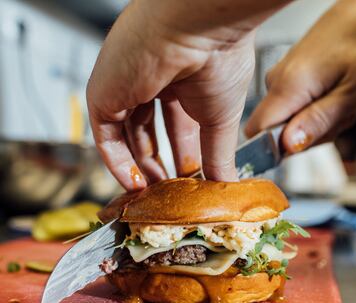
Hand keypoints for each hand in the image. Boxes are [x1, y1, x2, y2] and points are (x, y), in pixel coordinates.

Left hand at [87, 0, 259, 189]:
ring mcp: (125, 87)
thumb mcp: (223, 121)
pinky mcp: (104, 93)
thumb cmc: (220, 60)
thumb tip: (226, 185)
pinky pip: (105, 136)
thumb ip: (219, 156)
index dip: (183, 157)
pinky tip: (134, 184)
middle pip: (150, 134)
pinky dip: (118, 163)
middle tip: (170, 193)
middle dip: (161, 166)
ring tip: (153, 195)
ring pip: (126, 136)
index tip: (190, 182)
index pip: (178, 128)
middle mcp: (151, 82)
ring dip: (139, 168)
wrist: (200, 29)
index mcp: (181, 82)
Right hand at [245, 0, 355, 152]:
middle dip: (307, 136)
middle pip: (275, 133)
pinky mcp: (283, 81)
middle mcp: (275, 82)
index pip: (257, 134)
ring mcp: (277, 80)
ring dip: (315, 123)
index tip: (307, 140)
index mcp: (288, 86)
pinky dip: (314, 111)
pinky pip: (290, 111)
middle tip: (336, 115)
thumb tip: (287, 146)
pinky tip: (330, 95)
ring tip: (337, 101)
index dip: (277, 148)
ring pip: (286, 124)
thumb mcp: (352, 93)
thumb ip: (318, 122)